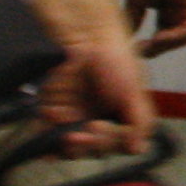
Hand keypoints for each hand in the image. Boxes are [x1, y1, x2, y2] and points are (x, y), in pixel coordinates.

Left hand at [36, 32, 156, 159]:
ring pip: (70, 146)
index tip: (99, 128)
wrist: (83, 35)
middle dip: (89, 144)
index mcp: (122, 115)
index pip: (120, 143)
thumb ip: (140, 122)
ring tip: (63, 126)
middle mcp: (100, 117)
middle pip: (96, 148)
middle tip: (81, 132)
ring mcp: (75, 116)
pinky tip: (50, 117)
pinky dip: (46, 133)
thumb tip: (138, 150)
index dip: (111, 142)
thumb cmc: (115, 59)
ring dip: (66, 142)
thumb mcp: (135, 91)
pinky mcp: (52, 110)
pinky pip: (47, 133)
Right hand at [124, 0, 185, 56]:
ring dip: (163, 45)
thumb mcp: (138, 2)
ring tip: (146, 47)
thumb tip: (128, 38)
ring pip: (181, 38)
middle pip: (172, 40)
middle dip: (155, 48)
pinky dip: (173, 37)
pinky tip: (158, 38)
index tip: (132, 49)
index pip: (162, 36)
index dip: (148, 45)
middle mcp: (183, 15)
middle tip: (138, 51)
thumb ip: (135, 19)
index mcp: (171, 13)